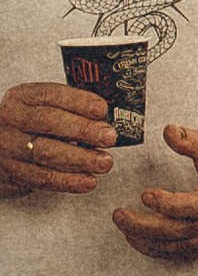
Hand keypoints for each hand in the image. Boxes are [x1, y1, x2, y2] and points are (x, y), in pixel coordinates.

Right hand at [0, 80, 115, 199]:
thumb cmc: (30, 126)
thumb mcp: (41, 108)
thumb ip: (70, 111)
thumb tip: (106, 122)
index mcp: (22, 97)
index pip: (50, 94)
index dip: (78, 101)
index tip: (101, 109)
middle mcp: (11, 119)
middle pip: (48, 121)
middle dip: (82, 129)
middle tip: (109, 137)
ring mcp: (8, 146)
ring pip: (45, 152)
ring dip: (80, 158)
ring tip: (104, 162)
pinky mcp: (12, 172)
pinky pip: (42, 178)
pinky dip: (68, 181)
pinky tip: (88, 181)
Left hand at [112, 124, 197, 266]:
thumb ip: (192, 140)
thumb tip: (168, 131)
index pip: (196, 206)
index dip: (169, 204)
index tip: (146, 194)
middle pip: (180, 231)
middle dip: (144, 226)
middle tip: (119, 215)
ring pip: (179, 247)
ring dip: (147, 240)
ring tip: (124, 227)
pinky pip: (184, 255)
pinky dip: (159, 251)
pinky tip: (140, 242)